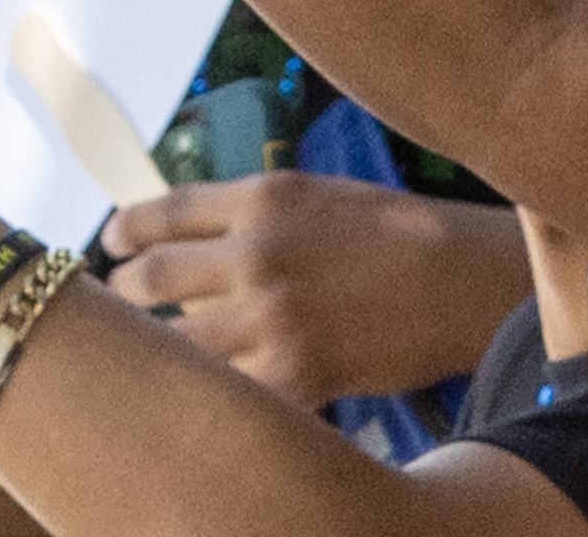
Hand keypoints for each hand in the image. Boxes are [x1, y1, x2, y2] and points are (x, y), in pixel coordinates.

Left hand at [101, 173, 528, 406]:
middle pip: (146, 280)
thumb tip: (187, 241)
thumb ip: (256, 215)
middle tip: (132, 305)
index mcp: (266, 198)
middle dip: (130, 295)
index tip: (114, 246)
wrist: (472, 283)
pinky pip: (225, 388)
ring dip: (171, 349)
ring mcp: (272, 316)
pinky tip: (237, 384)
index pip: (158, 213)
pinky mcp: (292, 373)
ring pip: (172, 343)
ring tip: (182, 352)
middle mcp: (258, 252)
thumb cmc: (405, 238)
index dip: (124, 233)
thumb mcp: (325, 198)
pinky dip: (224, 390)